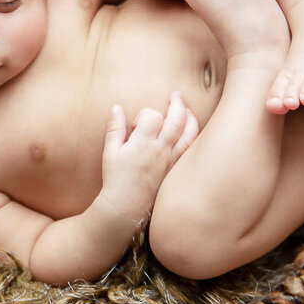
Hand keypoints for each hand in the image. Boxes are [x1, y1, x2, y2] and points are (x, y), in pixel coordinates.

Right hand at [99, 92, 198, 219]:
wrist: (126, 208)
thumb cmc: (115, 180)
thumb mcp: (110, 153)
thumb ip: (114, 128)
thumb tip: (117, 107)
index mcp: (142, 144)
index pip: (153, 116)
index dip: (146, 114)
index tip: (137, 124)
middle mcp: (160, 150)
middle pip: (176, 120)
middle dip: (178, 104)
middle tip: (176, 95)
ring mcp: (171, 160)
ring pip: (189, 134)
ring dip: (190, 118)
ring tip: (187, 110)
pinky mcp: (176, 170)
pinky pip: (191, 149)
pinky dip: (194, 136)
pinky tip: (191, 131)